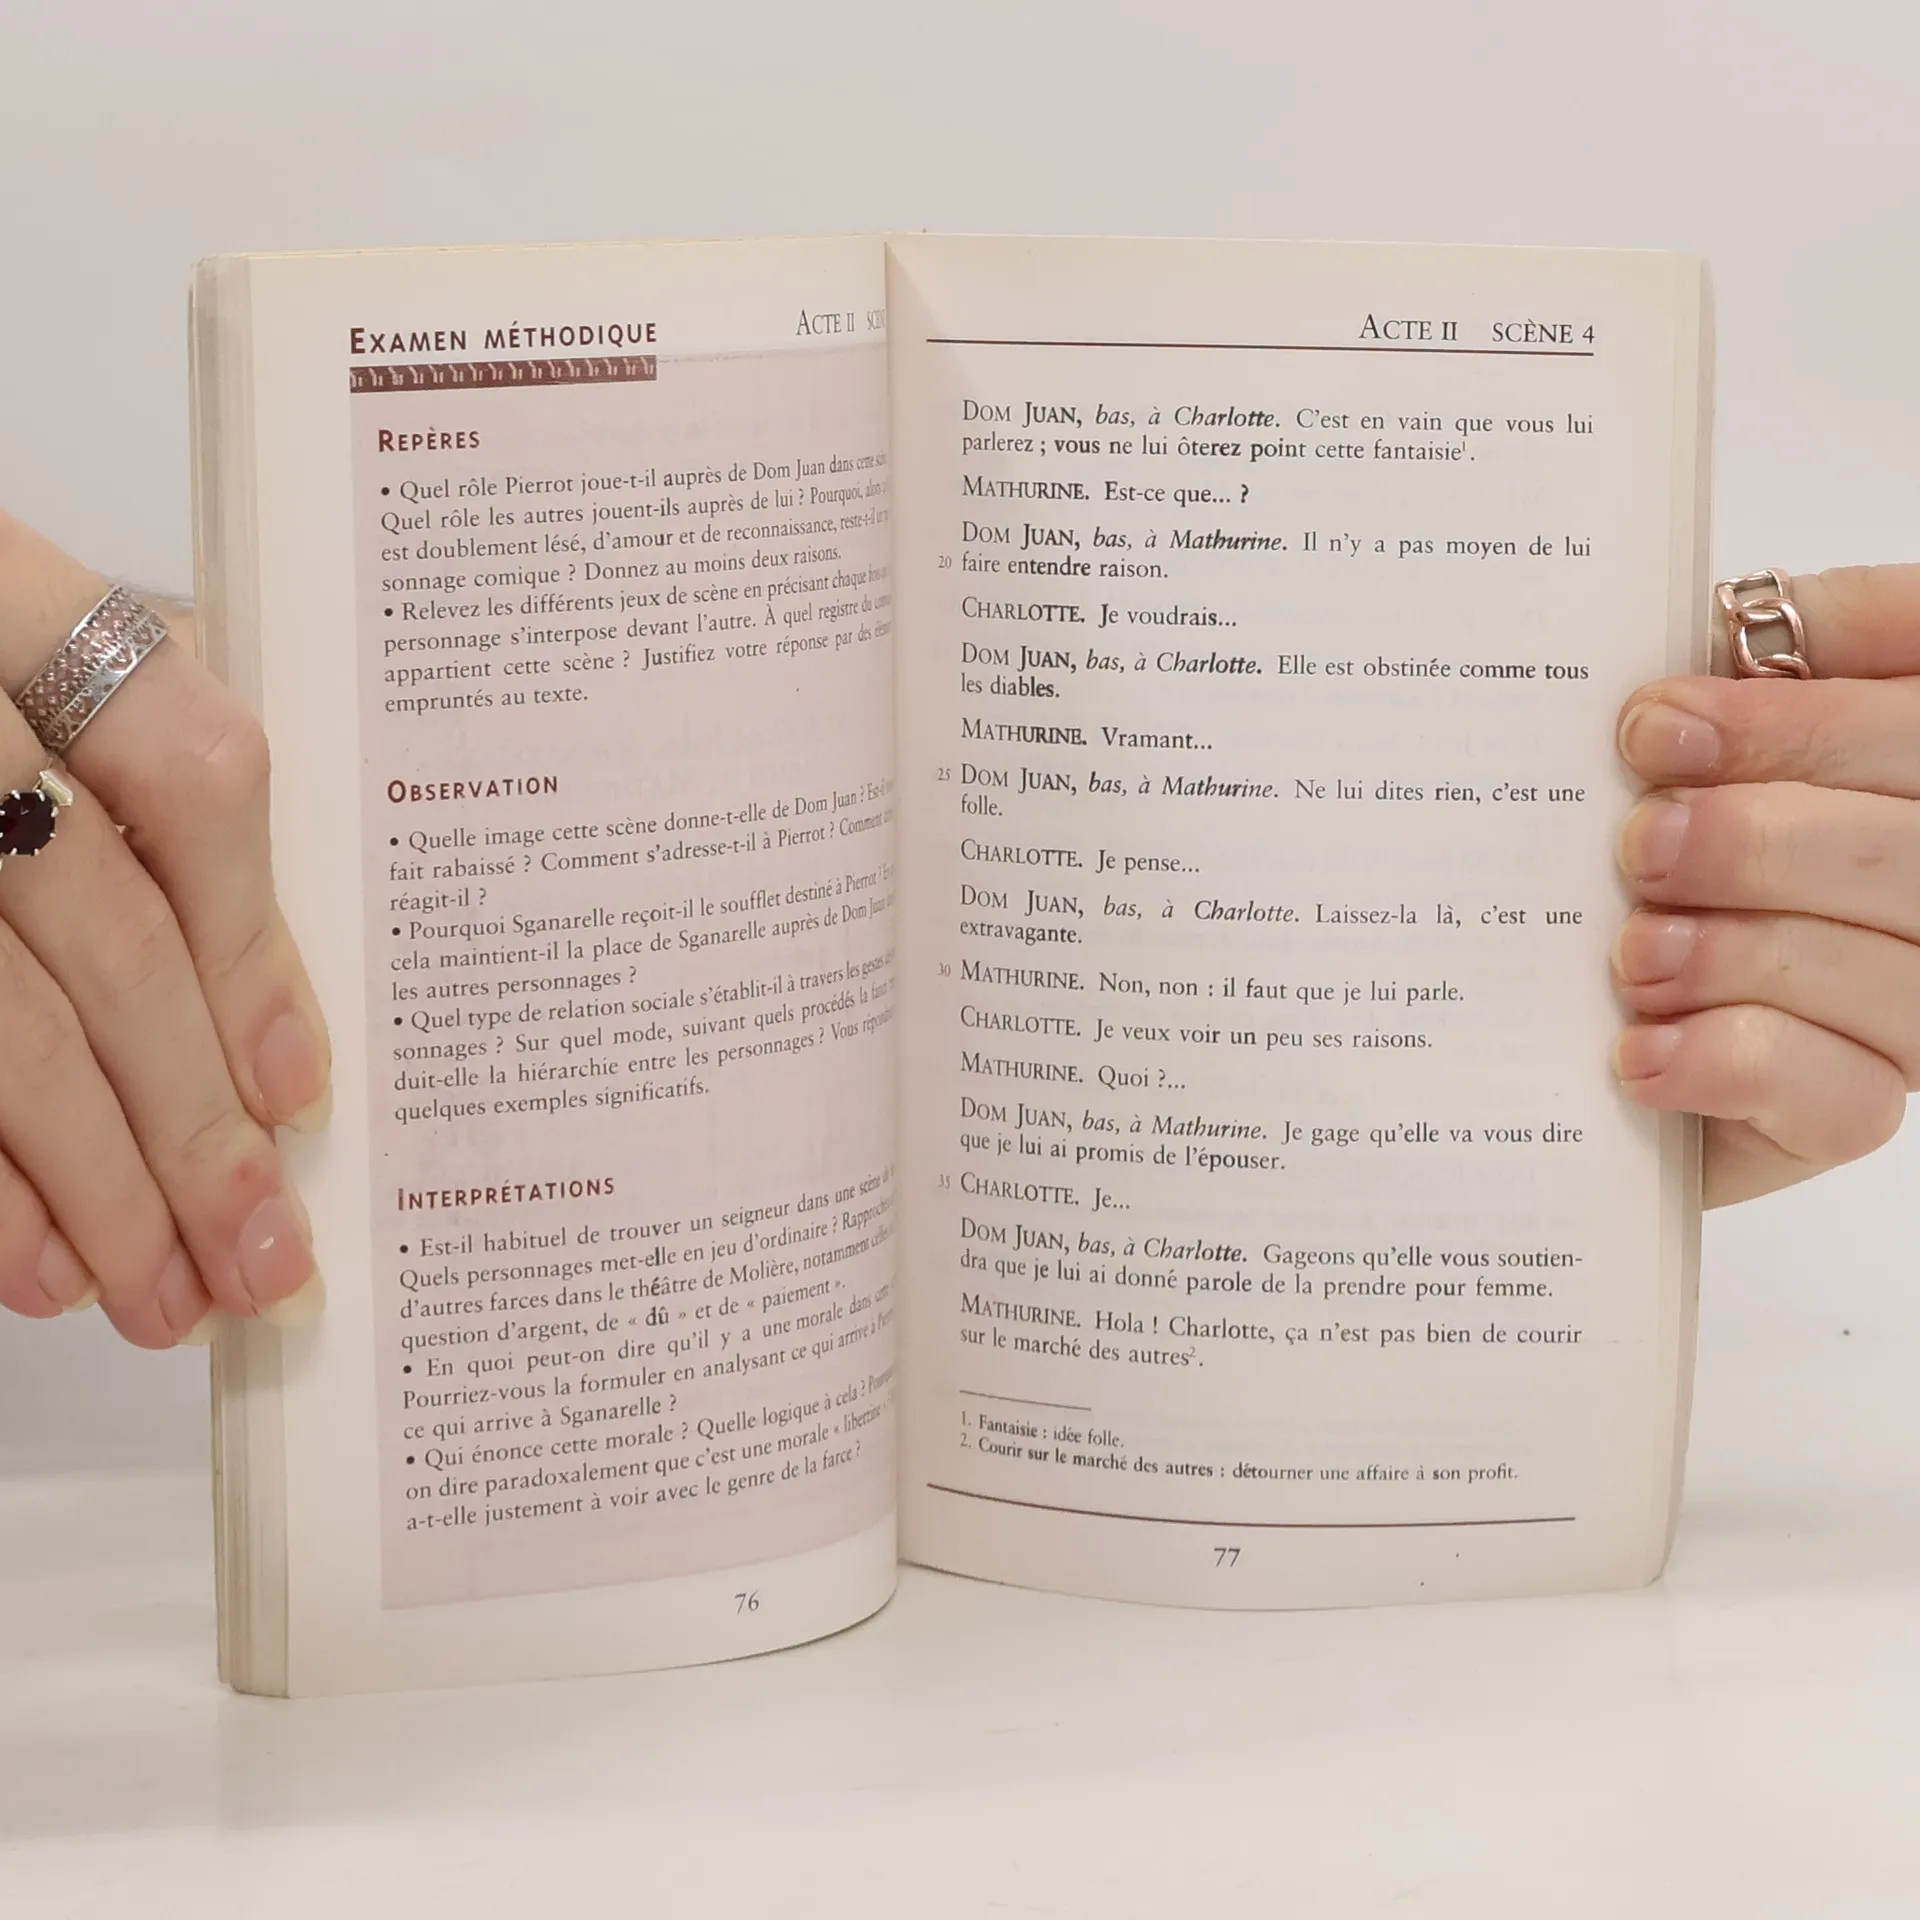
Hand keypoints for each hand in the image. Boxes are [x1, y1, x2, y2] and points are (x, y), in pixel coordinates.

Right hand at [0, 511, 327, 1345]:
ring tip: (165, 1298)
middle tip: (261, 1258)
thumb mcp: (38, 650)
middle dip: (192, 1125)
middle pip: (102, 941)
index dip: (256, 947)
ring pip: (1, 1031)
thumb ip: (143, 768)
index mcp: (20, 601)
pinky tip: (35, 1261)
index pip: (193, 776)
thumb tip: (260, 1009)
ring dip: (91, 1186)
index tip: (299, 1094)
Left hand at [1614, 565, 1919, 1205]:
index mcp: (1897, 762)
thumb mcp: (1664, 769)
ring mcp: (1913, 1003)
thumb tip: (1680, 670)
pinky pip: (1832, 1090)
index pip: (1910, 684)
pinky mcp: (1855, 1112)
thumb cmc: (1636, 878)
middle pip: (1910, 840)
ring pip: (1880, 966)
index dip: (1797, 707)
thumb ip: (1712, 701)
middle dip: (1758, 834)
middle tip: (1639, 845)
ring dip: (1735, 951)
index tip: (1656, 722)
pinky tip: (1640, 1051)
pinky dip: (1724, 1060)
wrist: (1566, 1049)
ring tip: (1632, 954)